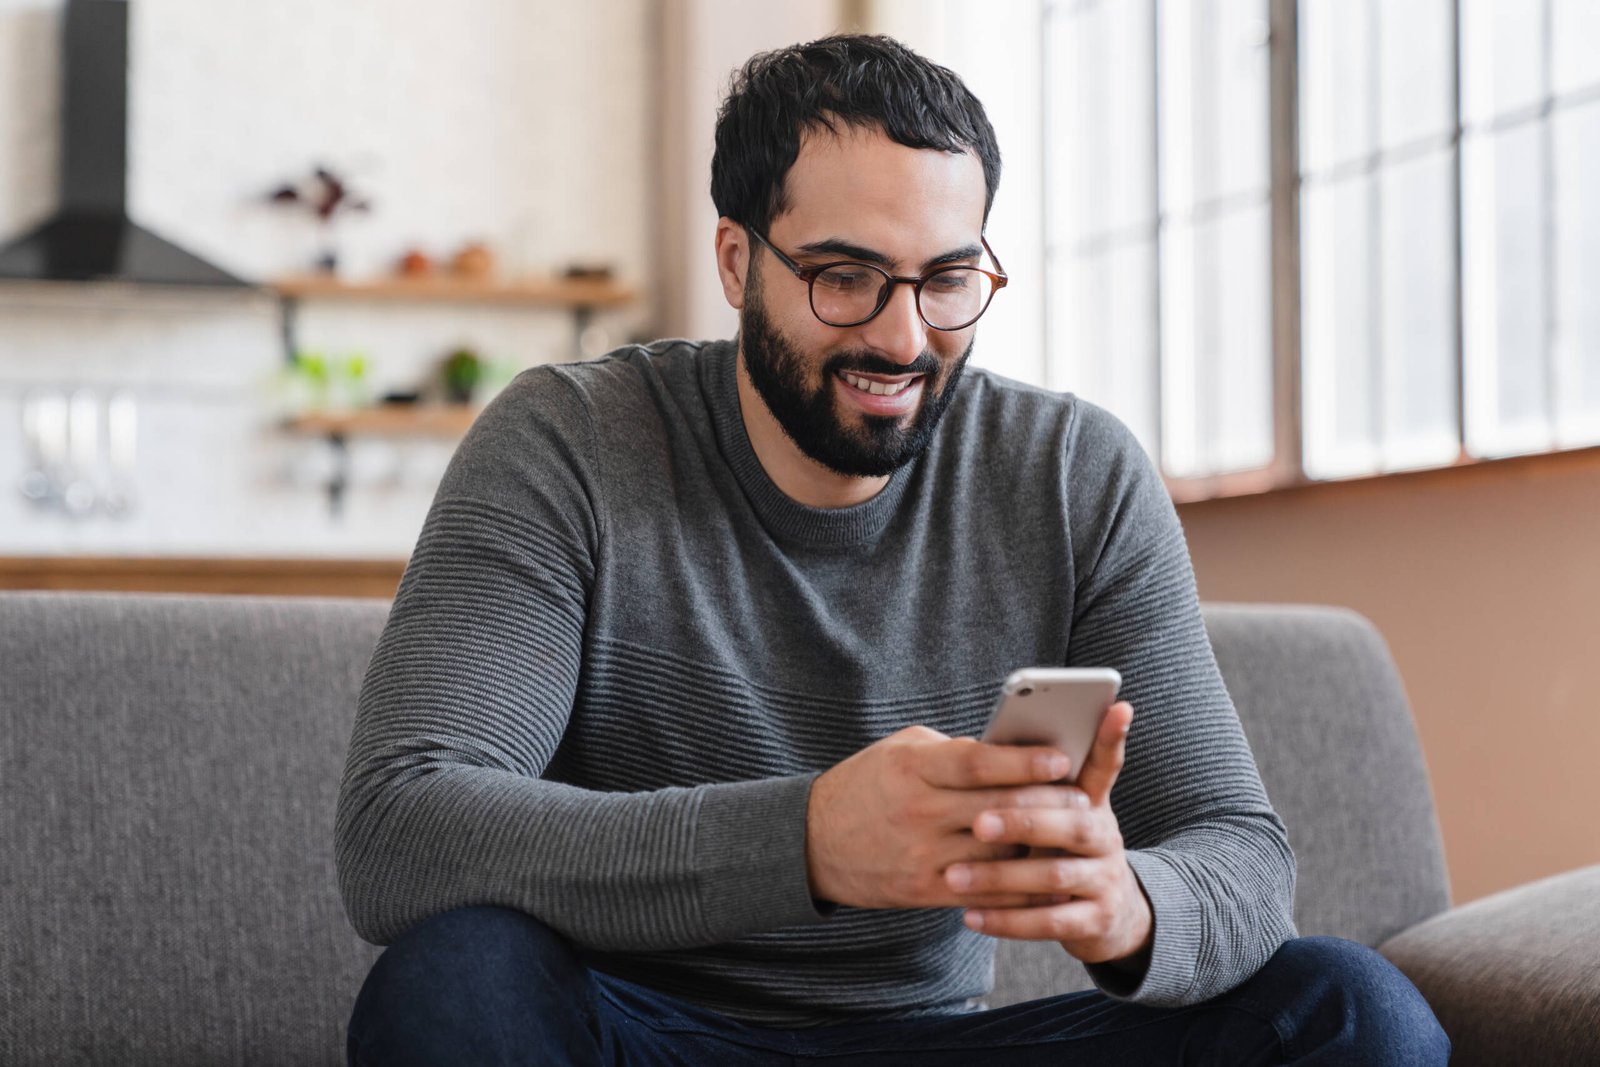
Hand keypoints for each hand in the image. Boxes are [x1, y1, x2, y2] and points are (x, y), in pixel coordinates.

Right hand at [806, 726, 1084, 909]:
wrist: (813, 842)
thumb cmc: (867, 784)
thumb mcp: (901, 751)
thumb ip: (954, 750)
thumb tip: (1012, 752)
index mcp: (913, 768)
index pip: (977, 762)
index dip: (1023, 761)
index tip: (1062, 758)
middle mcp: (918, 812)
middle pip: (997, 810)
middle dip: (1047, 804)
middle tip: (1082, 797)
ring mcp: (921, 855)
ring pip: (997, 854)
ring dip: (1039, 847)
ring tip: (1072, 835)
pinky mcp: (923, 890)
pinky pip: (984, 891)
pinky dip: (1019, 886)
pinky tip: (1045, 876)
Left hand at [943, 702, 1153, 966]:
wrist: (1106, 914)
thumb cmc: (1057, 846)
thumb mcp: (1053, 812)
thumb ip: (1029, 784)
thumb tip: (987, 745)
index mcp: (1091, 801)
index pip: (1105, 763)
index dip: (1112, 737)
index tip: (1117, 707)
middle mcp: (1105, 836)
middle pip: (1071, 823)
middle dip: (1024, 821)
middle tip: (978, 822)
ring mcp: (1104, 879)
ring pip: (1054, 876)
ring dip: (1001, 877)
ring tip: (955, 876)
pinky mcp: (1095, 921)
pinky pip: (1050, 923)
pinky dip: (1007, 921)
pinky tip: (970, 916)